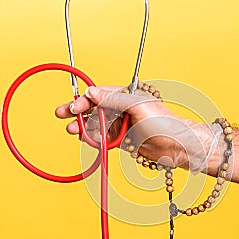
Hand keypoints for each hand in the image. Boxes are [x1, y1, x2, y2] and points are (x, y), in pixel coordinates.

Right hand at [55, 86, 215, 170]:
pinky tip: (86, 139)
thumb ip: (113, 99)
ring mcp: (121, 125)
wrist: (176, 146)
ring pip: (97, 124)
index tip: (72, 108)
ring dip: (84, 127)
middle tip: (61, 115)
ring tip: (73, 131)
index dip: (84, 100)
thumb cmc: (162, 123)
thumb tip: (92, 92)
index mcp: (126, 96)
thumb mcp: (136, 106)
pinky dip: (94, 139)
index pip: (99, 95)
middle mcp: (122, 109)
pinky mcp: (123, 140)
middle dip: (78, 112)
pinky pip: (104, 138)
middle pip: (94, 109)